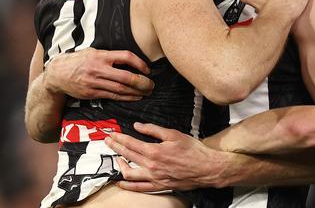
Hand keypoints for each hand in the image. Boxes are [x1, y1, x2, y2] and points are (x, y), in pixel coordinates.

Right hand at [45, 48, 153, 100]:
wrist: (57, 74)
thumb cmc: (78, 60)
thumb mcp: (92, 51)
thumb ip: (109, 55)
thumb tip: (130, 58)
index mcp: (101, 55)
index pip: (126, 57)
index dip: (140, 63)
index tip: (147, 69)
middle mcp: (98, 69)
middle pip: (126, 77)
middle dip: (142, 82)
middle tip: (152, 84)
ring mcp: (94, 83)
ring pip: (121, 89)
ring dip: (137, 92)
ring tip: (147, 92)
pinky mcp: (92, 93)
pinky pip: (113, 97)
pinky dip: (126, 98)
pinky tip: (135, 97)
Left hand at [105, 123, 227, 190]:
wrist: (206, 168)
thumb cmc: (193, 150)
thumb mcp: (174, 134)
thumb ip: (154, 130)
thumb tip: (138, 126)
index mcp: (155, 151)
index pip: (131, 143)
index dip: (119, 138)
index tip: (112, 134)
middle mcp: (151, 166)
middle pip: (127, 155)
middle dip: (115, 147)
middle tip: (108, 142)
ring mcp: (154, 178)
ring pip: (129, 173)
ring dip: (120, 165)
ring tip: (117, 158)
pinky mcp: (158, 186)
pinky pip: (138, 188)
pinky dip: (127, 185)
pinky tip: (121, 180)